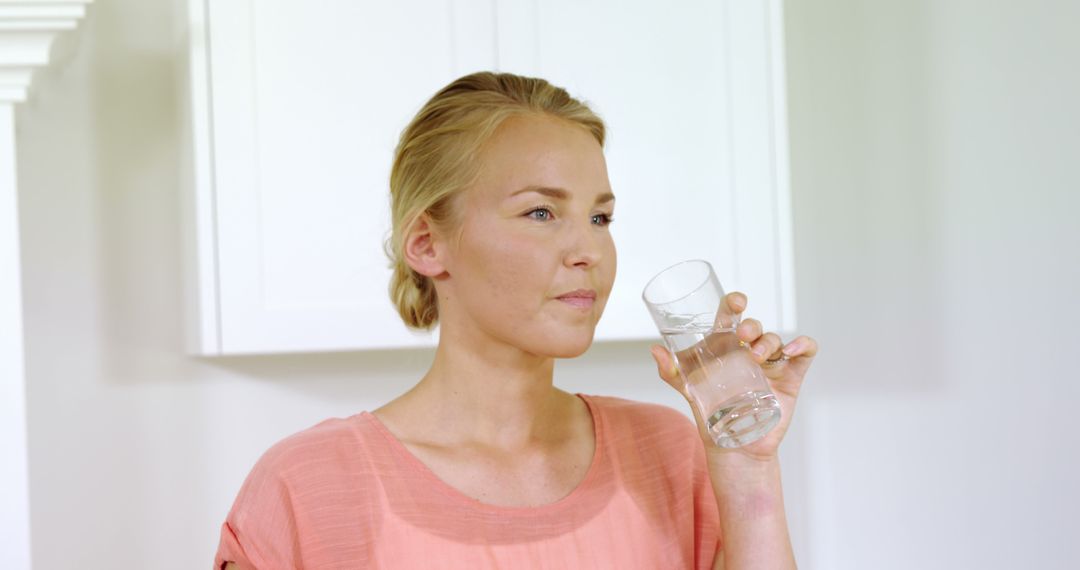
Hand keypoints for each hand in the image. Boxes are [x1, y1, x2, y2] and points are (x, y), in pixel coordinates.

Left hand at [650, 292, 817, 462]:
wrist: (733, 447)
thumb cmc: (711, 414)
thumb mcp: (688, 390)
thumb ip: (671, 371)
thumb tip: (655, 350)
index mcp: (726, 346)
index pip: (731, 316)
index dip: (734, 303)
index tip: (736, 302)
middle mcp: (749, 350)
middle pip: (754, 326)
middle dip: (751, 325)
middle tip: (742, 335)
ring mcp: (771, 364)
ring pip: (776, 339)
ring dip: (769, 341)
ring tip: (758, 355)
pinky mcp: (790, 378)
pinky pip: (804, 354)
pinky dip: (803, 345)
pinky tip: (792, 350)